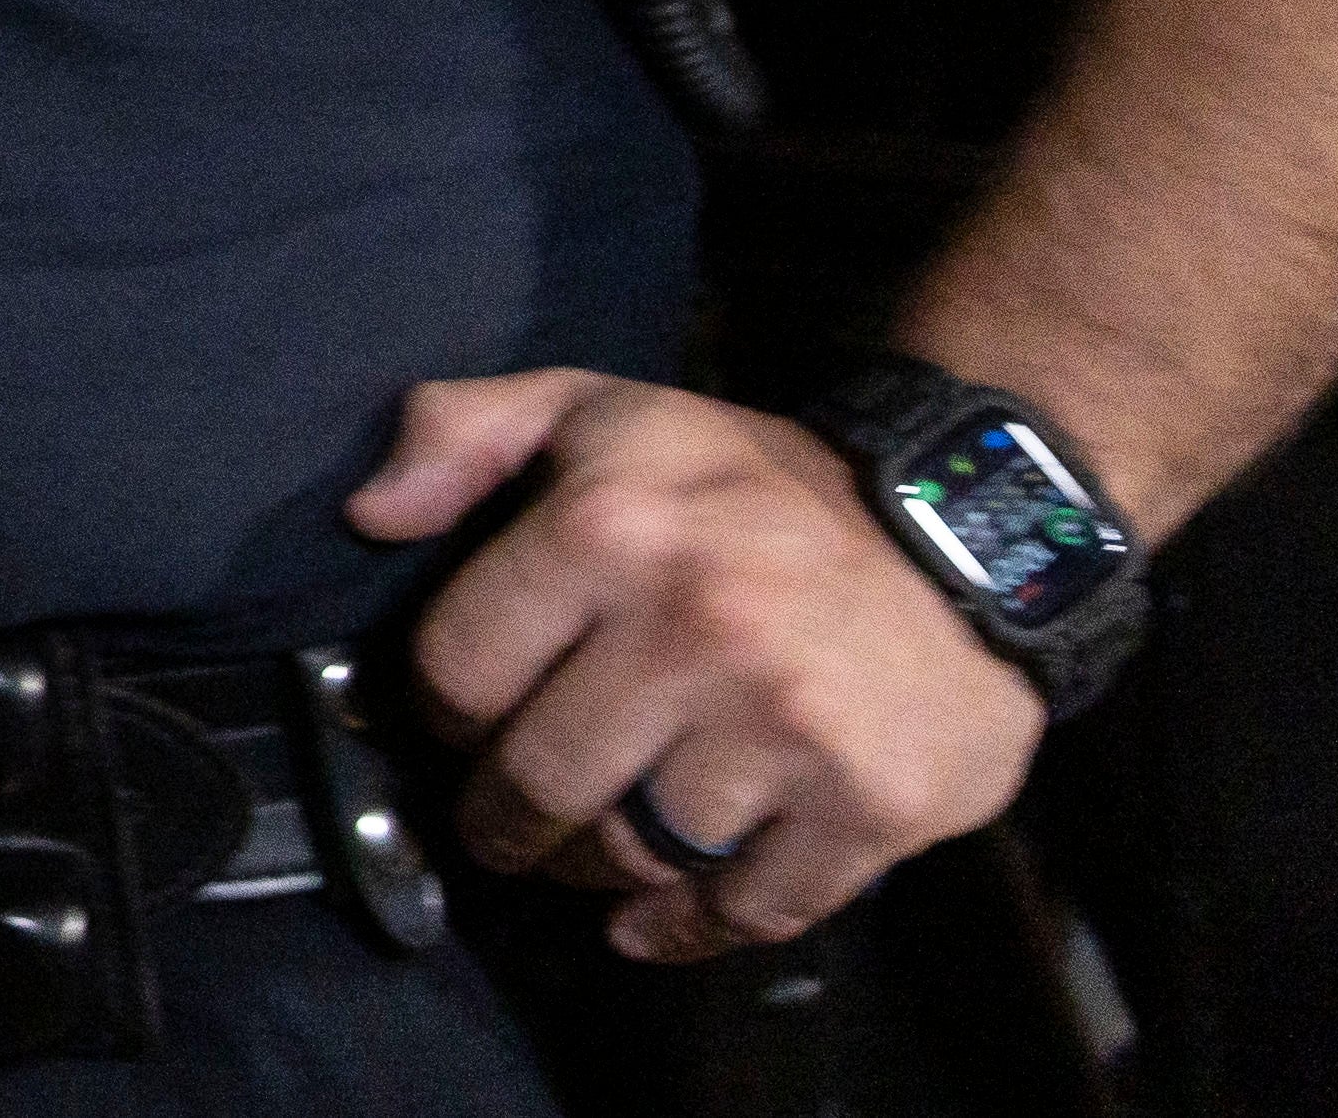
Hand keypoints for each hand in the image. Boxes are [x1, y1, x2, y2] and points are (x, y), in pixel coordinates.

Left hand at [351, 369, 1043, 963]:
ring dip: (592, 870)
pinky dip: (688, 928)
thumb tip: (370, 515)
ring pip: (633, 854)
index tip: (462, 723)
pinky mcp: (870, 805)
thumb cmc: (754, 480)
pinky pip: (747, 908)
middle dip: (502, 818)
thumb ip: (460, 433)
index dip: (441, 711)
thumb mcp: (601, 409)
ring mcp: (788, 728)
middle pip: (537, 782)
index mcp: (609, 528)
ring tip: (583, 850)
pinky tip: (654, 916)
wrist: (967, 528)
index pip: (458, 671)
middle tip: (504, 822)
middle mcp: (696, 629)